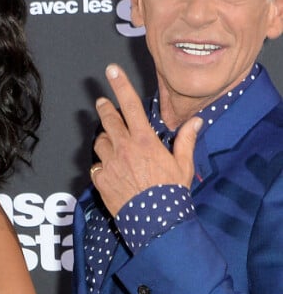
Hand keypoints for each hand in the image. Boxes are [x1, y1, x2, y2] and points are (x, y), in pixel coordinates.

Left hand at [91, 64, 201, 216]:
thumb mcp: (183, 165)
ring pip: (100, 142)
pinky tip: (111, 173)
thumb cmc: (172, 193)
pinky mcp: (100, 179)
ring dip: (105, 141)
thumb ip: (186, 140)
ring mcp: (109, 163)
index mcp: (144, 140)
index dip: (120, 85)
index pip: (130, 105)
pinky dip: (102, 166)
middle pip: (108, 119)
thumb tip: (196, 121)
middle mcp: (124, 147)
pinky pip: (96, 166)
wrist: (157, 223)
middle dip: (104, 108)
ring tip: (113, 147)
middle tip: (102, 103)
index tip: (111, 70)